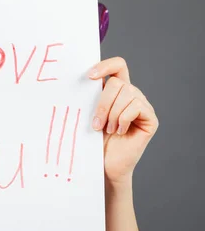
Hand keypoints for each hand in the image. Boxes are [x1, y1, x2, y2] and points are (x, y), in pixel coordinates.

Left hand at [89, 57, 158, 186]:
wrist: (103, 165)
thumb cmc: (93, 140)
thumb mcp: (88, 114)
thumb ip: (89, 96)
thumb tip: (80, 79)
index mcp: (116, 90)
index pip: (117, 66)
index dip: (105, 65)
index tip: (89, 76)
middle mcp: (131, 94)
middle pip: (118, 82)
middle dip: (103, 103)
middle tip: (96, 123)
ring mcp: (142, 106)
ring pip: (127, 93)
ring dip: (112, 114)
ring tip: (108, 129)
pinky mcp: (150, 118)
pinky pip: (137, 106)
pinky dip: (123, 119)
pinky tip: (120, 132)